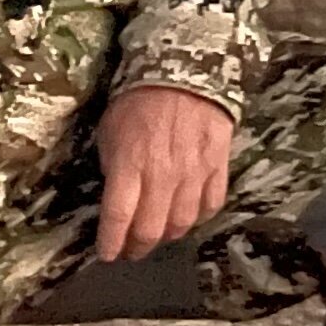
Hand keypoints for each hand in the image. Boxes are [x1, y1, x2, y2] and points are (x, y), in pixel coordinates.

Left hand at [91, 84, 234, 263]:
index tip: (107, 254)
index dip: (111, 242)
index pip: (117, 218)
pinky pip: (210, 205)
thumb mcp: (110, 131)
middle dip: (137, 247)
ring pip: (182, 223)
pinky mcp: (218, 167)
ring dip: (167, 235)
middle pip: (150, 230)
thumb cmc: (138, 100)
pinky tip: (188, 216)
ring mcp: (193, 174)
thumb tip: (117, 195)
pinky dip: (198, 217)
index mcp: (129, 165)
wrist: (186, 71)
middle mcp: (162, 176)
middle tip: (131, 251)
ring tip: (157, 235)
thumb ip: (113, 166)